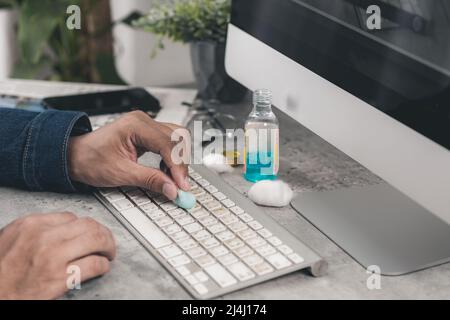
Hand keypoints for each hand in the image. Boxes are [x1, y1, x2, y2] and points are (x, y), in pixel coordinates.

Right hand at [0, 212, 115, 299]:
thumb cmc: (0, 273)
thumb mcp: (12, 240)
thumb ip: (36, 231)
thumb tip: (62, 228)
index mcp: (30, 225)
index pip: (70, 217)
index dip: (85, 226)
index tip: (90, 233)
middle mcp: (43, 237)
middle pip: (88, 225)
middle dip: (103, 233)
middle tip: (107, 242)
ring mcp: (53, 256)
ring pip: (96, 240)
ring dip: (108, 246)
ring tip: (108, 253)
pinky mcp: (60, 278)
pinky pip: (94, 264)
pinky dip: (103, 265)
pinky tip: (101, 268)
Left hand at [68, 111, 190, 199]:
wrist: (74, 156)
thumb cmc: (90, 160)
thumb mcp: (120, 174)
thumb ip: (150, 180)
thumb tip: (172, 189)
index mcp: (136, 125)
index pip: (168, 144)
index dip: (178, 167)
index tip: (181, 186)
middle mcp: (144, 121)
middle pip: (178, 137)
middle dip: (181, 163)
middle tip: (180, 185)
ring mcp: (146, 126)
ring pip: (177, 138)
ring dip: (179, 159)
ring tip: (173, 178)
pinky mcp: (147, 134)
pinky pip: (169, 142)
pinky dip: (173, 157)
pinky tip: (167, 170)